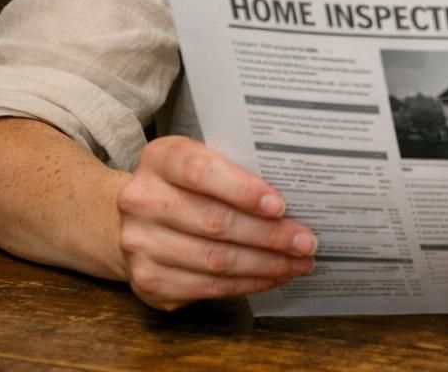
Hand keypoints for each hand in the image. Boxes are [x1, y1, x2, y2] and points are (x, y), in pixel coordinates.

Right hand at [116, 136, 317, 309]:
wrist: (141, 218)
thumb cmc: (188, 184)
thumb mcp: (204, 160)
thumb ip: (238, 169)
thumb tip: (296, 197)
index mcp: (160, 159)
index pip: (201, 172)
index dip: (243, 190)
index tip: (280, 205)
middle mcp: (142, 201)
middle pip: (215, 222)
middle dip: (269, 235)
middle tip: (306, 241)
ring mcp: (141, 244)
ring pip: (215, 260)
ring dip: (265, 264)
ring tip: (299, 262)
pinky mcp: (149, 280)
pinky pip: (208, 287)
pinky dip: (247, 283)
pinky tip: (273, 276)